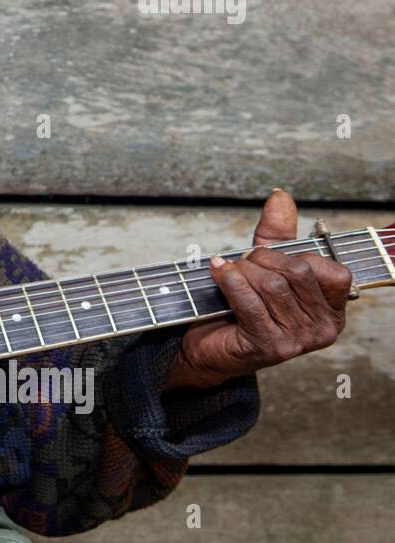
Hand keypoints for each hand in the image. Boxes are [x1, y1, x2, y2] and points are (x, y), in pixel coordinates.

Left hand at [164, 189, 351, 391]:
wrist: (209, 345)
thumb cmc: (242, 306)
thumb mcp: (265, 264)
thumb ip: (277, 233)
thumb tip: (280, 195)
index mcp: (332, 309)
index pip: (330, 270)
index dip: (295, 256)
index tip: (269, 258)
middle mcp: (323, 329)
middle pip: (296, 272)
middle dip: (262, 259)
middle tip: (242, 262)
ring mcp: (298, 341)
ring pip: (271, 284)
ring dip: (242, 270)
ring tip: (229, 271)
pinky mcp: (269, 346)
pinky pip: (248, 300)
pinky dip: (229, 280)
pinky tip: (217, 272)